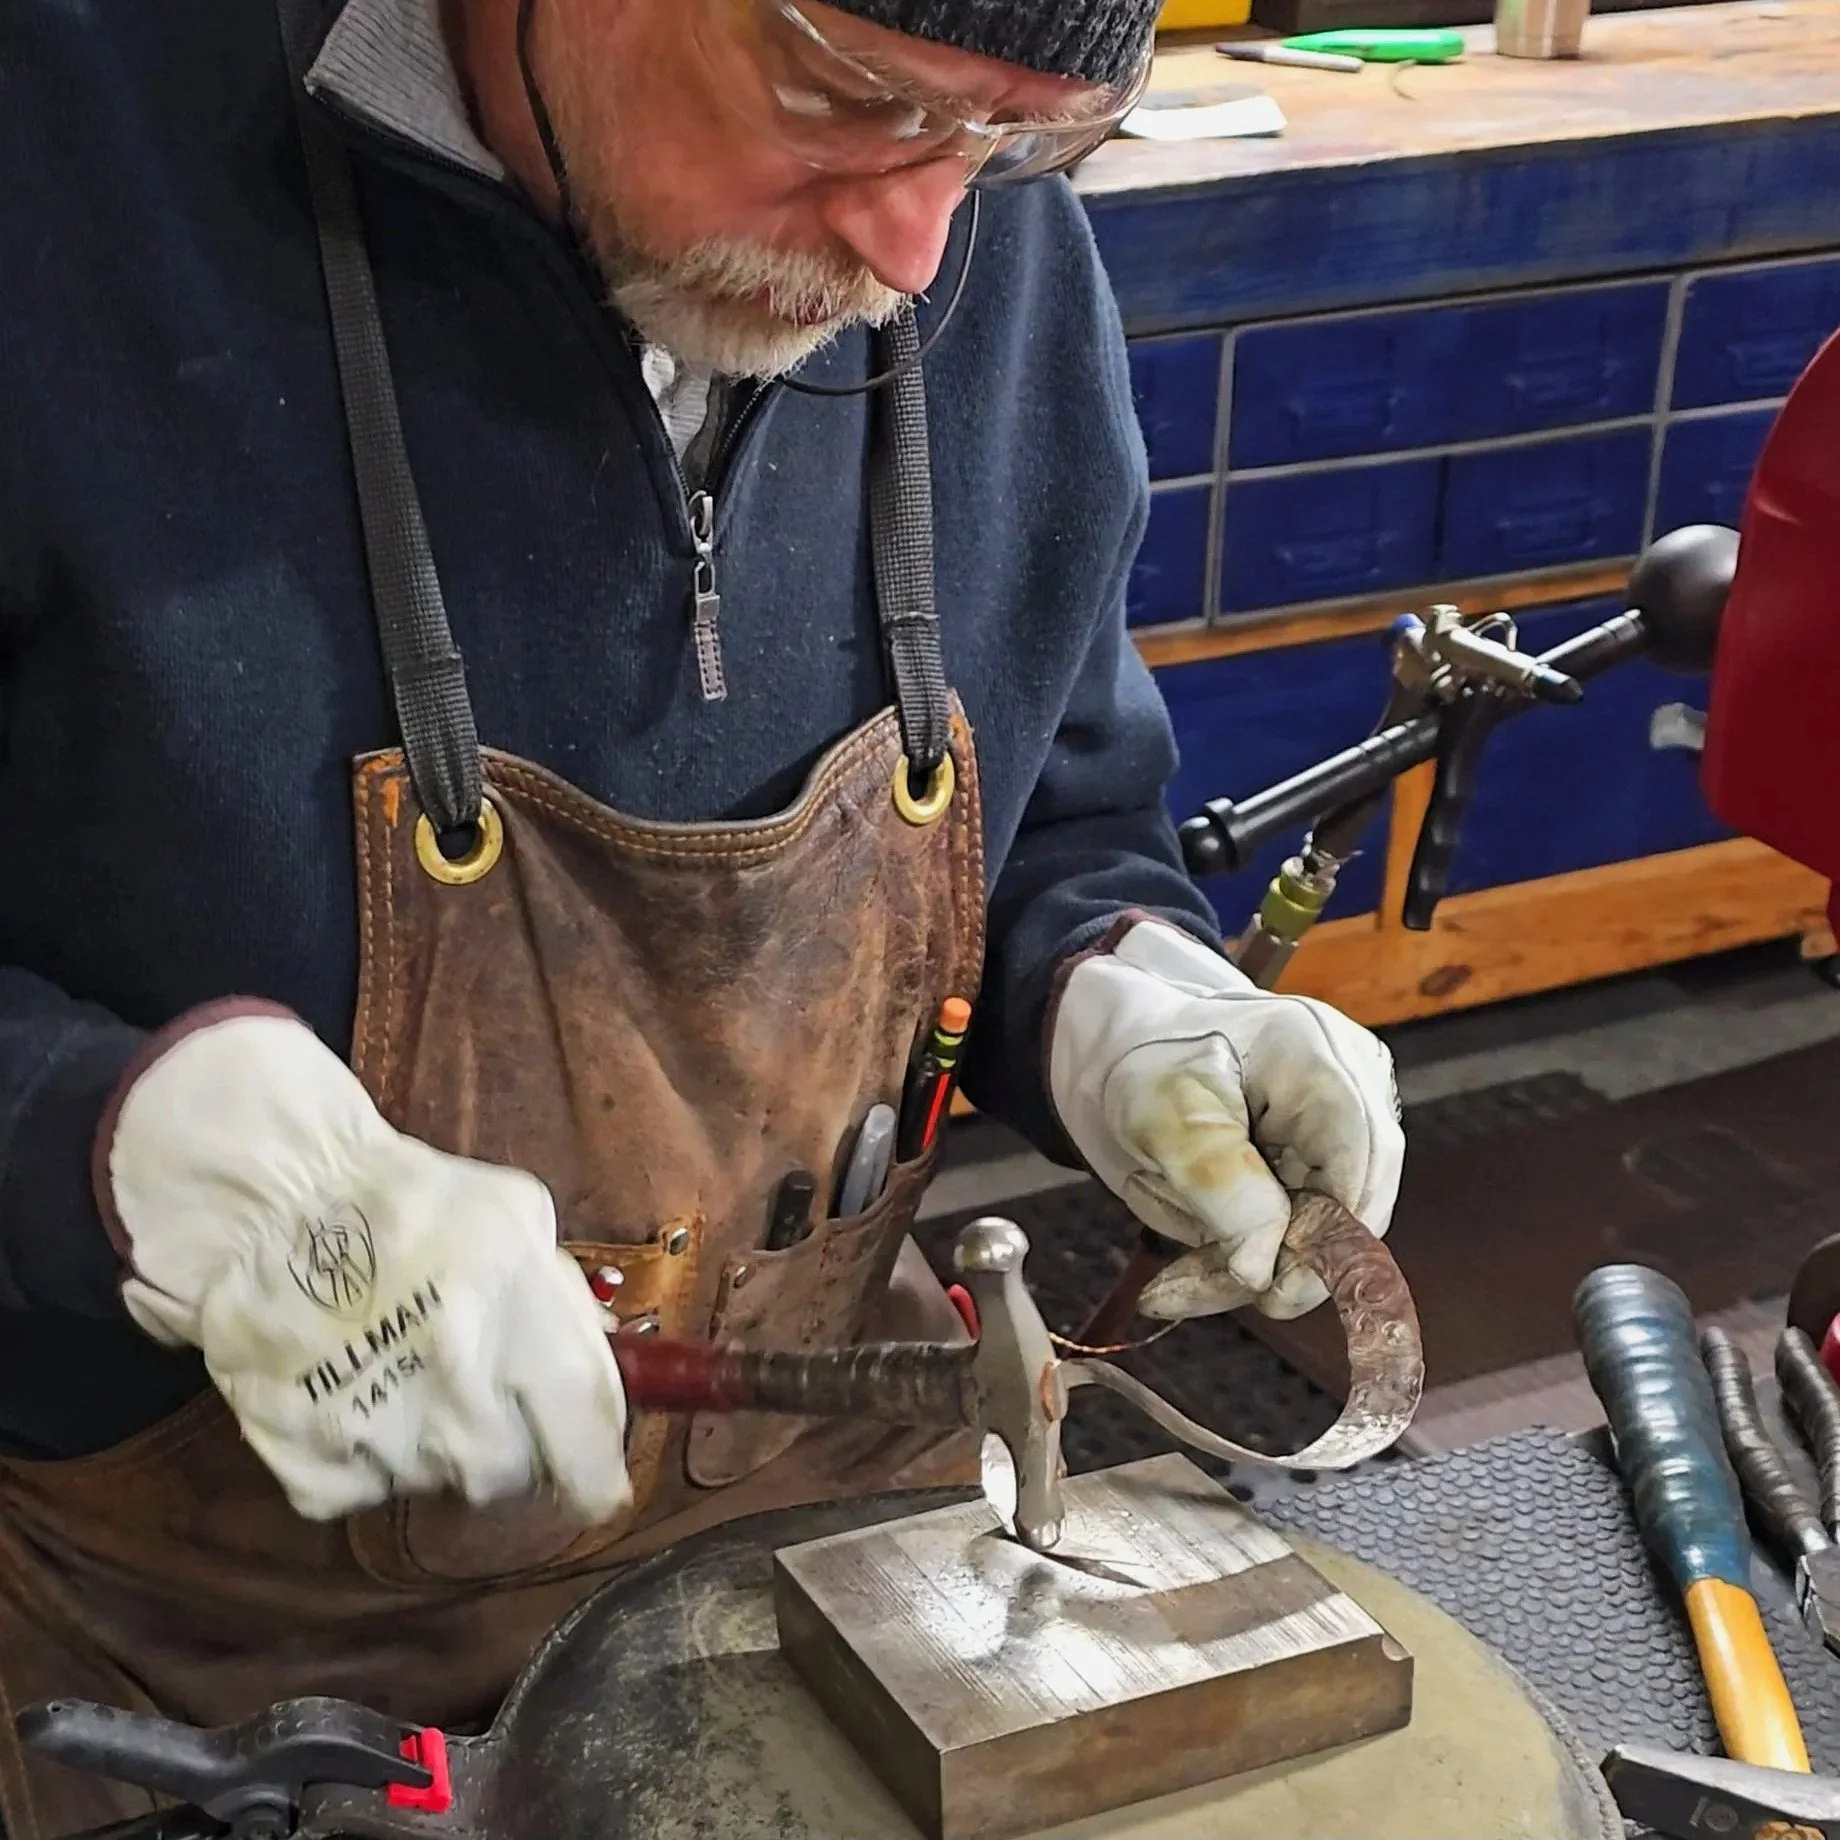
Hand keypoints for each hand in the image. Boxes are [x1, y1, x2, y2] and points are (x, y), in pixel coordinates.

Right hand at [96, 1003, 630, 1523]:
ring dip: (437, 1446)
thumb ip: (568, 1299)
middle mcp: (456, 1399)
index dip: (600, 1473)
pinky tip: (350, 1391)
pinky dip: (364, 1458)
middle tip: (479, 1385)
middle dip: (512, 1442)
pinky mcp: (314, 1470)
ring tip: (405, 1371)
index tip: (599, 1479)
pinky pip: (365, 1493)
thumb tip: (603, 1360)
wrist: (270, 1209)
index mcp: (519, 1328)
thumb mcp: (518, 1218)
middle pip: (513, 1474)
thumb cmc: (407, 1203)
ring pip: (440, 1483)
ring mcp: (383, 1442)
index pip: (587, 1445)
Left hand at [1049, 919, 1402, 1319]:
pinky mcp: (1326, 1150)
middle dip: (1259, 1255)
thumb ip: (1218, 1187)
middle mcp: (1357, 1086)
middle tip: (1175, 1285)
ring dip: (1234, 1244)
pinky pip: (1297, 1222)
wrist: (1132, 1040)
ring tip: (1156, 1196)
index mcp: (1322, 1058)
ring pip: (1317, 1230)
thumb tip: (1262, 1276)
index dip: (1323, 1252)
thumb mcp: (1163, 1115)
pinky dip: (1236, 1233)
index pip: (1358, 1175)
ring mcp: (1347, 1118)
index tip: (1261, 1296)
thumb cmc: (1147, 1059)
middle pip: (1345, 1212)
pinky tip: (1181, 1200)